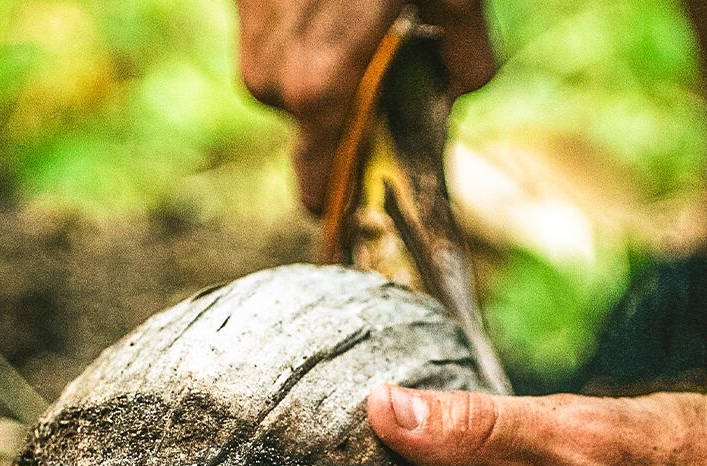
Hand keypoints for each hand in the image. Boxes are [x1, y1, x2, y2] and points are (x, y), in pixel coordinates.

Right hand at [237, 0, 496, 211]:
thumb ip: (463, 50)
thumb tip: (465, 84)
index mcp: (321, 91)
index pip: (317, 188)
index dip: (344, 199)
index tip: (367, 204)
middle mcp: (272, 79)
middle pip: (316, 125)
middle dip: (353, 103)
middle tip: (394, 57)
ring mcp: (249, 41)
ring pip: (295, 80)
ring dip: (330, 62)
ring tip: (365, 13)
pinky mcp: (240, 7)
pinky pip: (278, 40)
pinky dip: (308, 28)